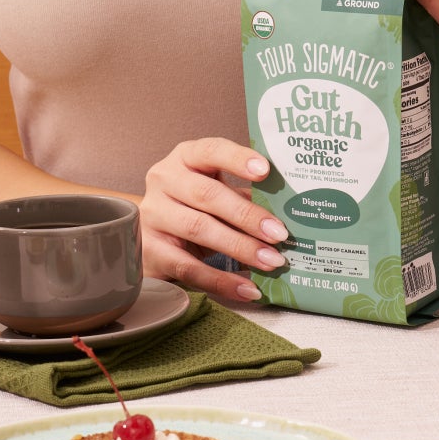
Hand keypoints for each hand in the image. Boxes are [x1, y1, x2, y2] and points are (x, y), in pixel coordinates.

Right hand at [140, 138, 289, 300]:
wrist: (149, 236)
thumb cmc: (193, 209)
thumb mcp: (216, 195)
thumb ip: (245, 197)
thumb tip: (289, 213)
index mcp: (185, 158)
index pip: (211, 151)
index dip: (237, 159)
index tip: (265, 171)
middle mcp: (164, 180)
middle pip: (207, 195)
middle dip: (247, 215)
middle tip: (279, 234)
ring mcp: (154, 215)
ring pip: (199, 229)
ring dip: (240, 247)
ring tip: (271, 261)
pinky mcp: (150, 250)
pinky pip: (188, 267)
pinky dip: (221, 280)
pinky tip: (247, 288)